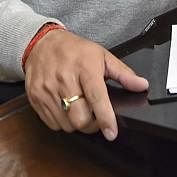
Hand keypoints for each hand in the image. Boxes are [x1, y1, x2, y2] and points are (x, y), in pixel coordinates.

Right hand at [22, 29, 147, 140]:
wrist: (42, 43)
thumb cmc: (74, 50)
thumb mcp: (102, 55)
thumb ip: (123, 73)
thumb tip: (141, 85)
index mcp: (84, 67)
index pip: (96, 98)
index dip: (105, 118)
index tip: (112, 132)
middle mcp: (64, 79)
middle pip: (80, 118)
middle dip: (92, 124)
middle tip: (96, 117)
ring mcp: (47, 90)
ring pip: (66, 124)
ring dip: (77, 123)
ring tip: (80, 109)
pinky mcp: (35, 98)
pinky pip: (52, 123)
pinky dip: (62, 122)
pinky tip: (66, 108)